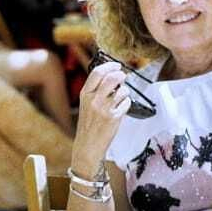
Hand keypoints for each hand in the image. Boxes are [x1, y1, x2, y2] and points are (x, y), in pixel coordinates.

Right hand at [72, 61, 129, 176]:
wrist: (88, 145)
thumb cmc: (88, 125)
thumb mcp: (86, 105)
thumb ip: (95, 90)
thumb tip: (112, 76)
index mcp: (85, 95)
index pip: (97, 72)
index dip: (109, 66)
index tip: (116, 65)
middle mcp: (94, 100)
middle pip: (112, 78)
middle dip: (121, 75)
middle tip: (123, 77)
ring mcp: (104, 109)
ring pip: (122, 90)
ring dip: (125, 90)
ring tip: (121, 96)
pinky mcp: (114, 117)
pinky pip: (126, 103)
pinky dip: (126, 103)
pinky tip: (121, 108)